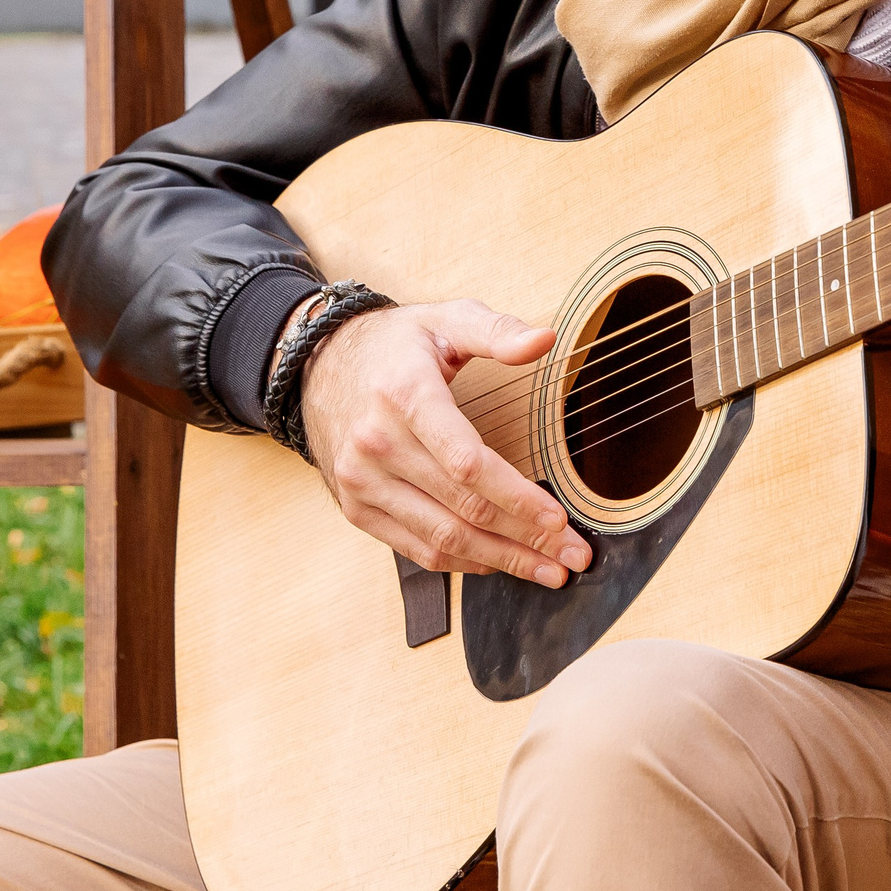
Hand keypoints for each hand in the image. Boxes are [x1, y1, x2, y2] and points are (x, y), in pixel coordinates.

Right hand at [295, 299, 593, 586]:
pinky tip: (497, 561)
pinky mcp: (355, 507)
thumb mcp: (444, 320)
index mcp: (404, 395)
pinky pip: (414, 547)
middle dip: (525, 537)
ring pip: (441, 537)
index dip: (516, 496)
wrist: (317, 367)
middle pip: (463, 508)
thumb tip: (544, 339)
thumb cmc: (393, 346)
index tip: (559, 518)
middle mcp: (376, 445)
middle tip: (573, 554)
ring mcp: (362, 482)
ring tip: (548, 571)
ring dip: (500, 560)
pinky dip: (461, 561)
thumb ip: (496, 330)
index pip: (467, 462)